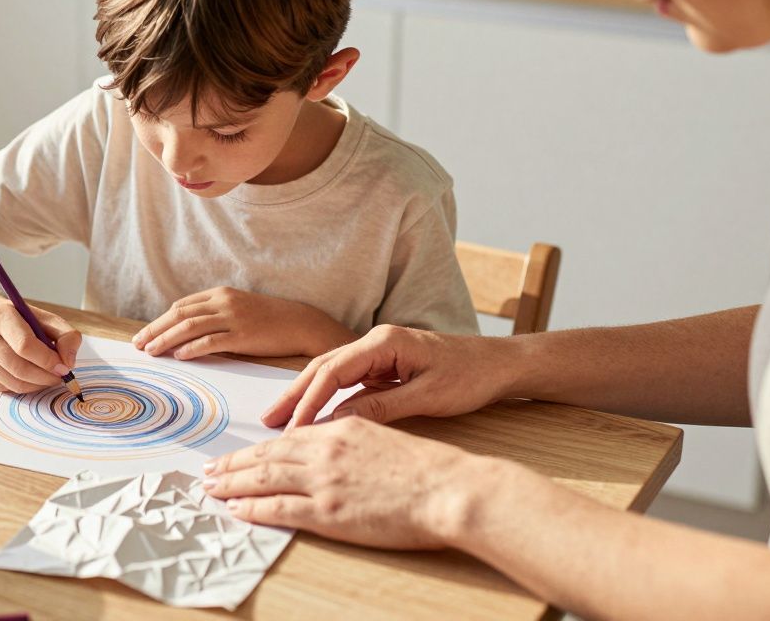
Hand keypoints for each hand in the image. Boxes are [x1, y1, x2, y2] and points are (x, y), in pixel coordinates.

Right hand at [0, 299, 80, 393]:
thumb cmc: (20, 320)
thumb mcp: (45, 318)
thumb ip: (65, 335)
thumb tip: (68, 362)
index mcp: (1, 316)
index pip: (25, 345)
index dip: (48, 360)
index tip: (64, 366)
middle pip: (20, 368)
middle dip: (47, 377)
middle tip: (61, 376)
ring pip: (16, 383)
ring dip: (40, 384)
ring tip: (50, 376)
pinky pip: (9, 389)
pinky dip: (28, 387)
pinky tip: (34, 377)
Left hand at [132, 287, 353, 359]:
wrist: (300, 323)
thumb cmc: (267, 320)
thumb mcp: (237, 310)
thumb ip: (213, 316)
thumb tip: (185, 332)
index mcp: (220, 294)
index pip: (180, 306)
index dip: (159, 321)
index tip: (143, 335)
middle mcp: (223, 302)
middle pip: (179, 314)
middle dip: (155, 330)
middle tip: (138, 344)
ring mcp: (233, 317)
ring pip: (190, 326)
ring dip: (167, 339)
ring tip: (152, 351)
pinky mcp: (243, 335)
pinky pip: (211, 341)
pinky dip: (191, 348)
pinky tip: (179, 356)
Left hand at [203, 416, 497, 549]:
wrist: (448, 488)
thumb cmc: (428, 469)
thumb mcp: (384, 438)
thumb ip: (352, 440)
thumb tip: (329, 446)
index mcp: (341, 429)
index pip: (289, 437)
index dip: (260, 447)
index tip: (241, 454)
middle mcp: (325, 450)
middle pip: (267, 455)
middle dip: (234, 462)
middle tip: (210, 469)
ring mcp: (324, 480)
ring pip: (263, 477)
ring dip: (232, 482)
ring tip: (211, 487)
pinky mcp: (328, 510)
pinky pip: (277, 507)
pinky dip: (251, 507)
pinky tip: (235, 509)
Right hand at [263, 325, 519, 428]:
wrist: (501, 364)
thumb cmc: (472, 376)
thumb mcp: (428, 397)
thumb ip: (382, 407)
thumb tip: (339, 422)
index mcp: (384, 342)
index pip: (333, 371)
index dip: (309, 400)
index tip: (293, 427)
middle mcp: (376, 342)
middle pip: (323, 367)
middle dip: (294, 394)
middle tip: (269, 421)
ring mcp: (379, 353)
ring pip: (331, 373)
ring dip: (306, 396)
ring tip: (282, 420)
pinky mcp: (384, 366)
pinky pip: (348, 381)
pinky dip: (327, 398)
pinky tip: (314, 415)